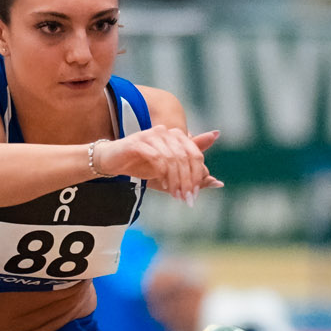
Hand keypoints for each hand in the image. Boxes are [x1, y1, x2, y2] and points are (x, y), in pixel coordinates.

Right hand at [106, 125, 226, 199]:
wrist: (111, 161)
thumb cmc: (141, 165)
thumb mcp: (170, 172)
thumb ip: (192, 175)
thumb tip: (219, 182)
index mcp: (177, 136)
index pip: (196, 156)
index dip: (197, 176)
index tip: (194, 195)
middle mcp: (166, 132)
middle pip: (186, 158)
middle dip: (188, 181)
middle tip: (186, 198)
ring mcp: (152, 135)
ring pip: (173, 159)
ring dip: (176, 180)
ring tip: (175, 194)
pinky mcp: (139, 142)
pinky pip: (157, 158)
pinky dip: (162, 173)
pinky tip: (161, 184)